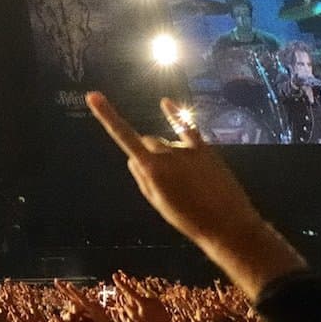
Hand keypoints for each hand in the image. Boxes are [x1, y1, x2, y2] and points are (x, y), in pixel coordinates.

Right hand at [85, 90, 303, 286]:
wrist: (227, 225)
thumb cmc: (188, 219)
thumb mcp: (158, 202)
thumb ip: (142, 178)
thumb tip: (132, 159)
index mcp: (152, 168)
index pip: (124, 137)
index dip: (107, 116)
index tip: (93, 96)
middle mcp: (167, 153)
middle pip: (148, 142)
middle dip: (147, 152)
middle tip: (160, 178)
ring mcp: (188, 149)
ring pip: (167, 142)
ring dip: (166, 153)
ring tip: (183, 180)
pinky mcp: (205, 149)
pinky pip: (187, 127)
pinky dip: (175, 115)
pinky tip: (165, 102)